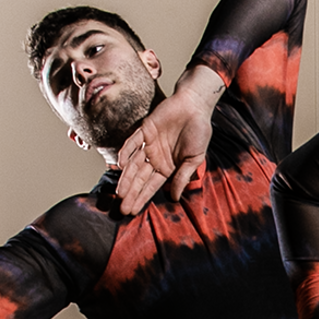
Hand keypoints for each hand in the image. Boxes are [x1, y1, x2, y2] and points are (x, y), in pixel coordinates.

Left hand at [113, 67, 222, 213]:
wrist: (195, 106)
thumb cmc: (199, 132)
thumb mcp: (194, 159)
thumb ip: (182, 177)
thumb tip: (174, 198)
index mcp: (167, 167)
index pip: (151, 186)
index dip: (142, 198)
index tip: (133, 212)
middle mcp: (155, 157)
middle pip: (139, 179)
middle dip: (131, 194)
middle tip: (122, 209)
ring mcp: (148, 144)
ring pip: (133, 164)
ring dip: (126, 179)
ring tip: (120, 193)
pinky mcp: (145, 129)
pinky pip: (133, 142)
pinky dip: (126, 152)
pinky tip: (121, 165)